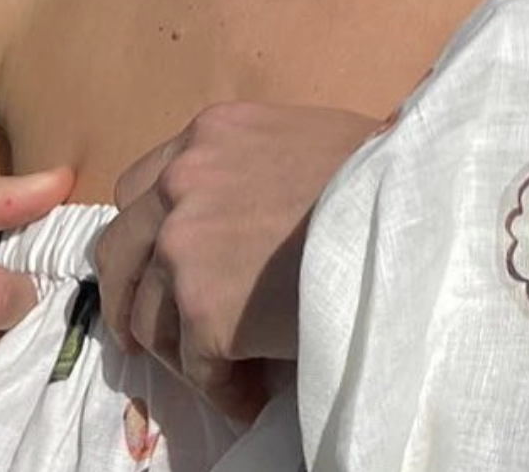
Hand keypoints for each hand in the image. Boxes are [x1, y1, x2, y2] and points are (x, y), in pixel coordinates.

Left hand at [94, 103, 376, 421]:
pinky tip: (253, 392)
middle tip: (153, 333)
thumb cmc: (377, 172)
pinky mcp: (205, 310)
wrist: (410, 207)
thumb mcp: (299, 139)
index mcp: (207, 135)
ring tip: (227, 372)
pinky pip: (196, 368)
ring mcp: (185, 247)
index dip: (151, 235)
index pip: (139, 188)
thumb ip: (247, 167)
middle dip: (132, 298)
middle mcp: (181, 182)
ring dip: (184, 351)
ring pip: (150, 319)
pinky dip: (223, 388)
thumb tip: (237, 219)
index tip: (165, 267)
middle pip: (118, 253)